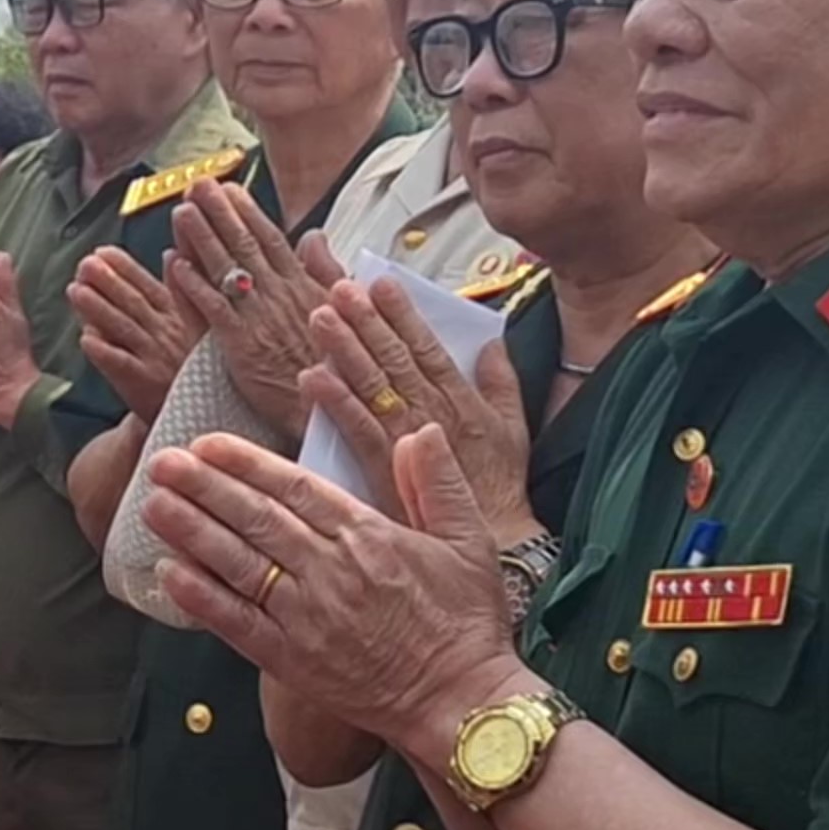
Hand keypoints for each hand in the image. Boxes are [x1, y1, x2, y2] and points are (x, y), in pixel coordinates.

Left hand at [69, 247, 199, 416]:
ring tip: (75, 290)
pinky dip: (103, 350)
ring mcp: (153, 359)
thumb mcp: (198, 323)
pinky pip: (120, 364)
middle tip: (84, 264)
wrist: (197, 414)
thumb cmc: (190, 364)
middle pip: (132, 303)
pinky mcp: (143, 384)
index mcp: (177, 317)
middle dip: (107, 281)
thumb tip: (171, 254)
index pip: (147, 286)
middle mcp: (165, 335)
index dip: (124, 268)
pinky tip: (85, 337)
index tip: (102, 252)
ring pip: (123, 328)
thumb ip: (182, 290)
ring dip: (97, 308)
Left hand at [139, 423, 517, 750]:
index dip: (247, 464)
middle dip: (204, 487)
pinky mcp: (293, 662)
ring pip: (239, 565)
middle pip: (256, 520)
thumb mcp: (470, 542)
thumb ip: (438, 484)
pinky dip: (201, 598)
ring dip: (192, 532)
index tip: (209, 444)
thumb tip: (420, 432)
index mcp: (370, 538)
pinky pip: (238, 624)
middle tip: (163, 463)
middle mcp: (331, 573)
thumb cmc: (467, 624)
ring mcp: (307, 619)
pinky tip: (169, 573)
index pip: (295, 489)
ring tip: (154, 504)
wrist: (460, 704)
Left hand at [164, 182, 340, 443]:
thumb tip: (315, 236)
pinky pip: (215, 311)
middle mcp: (279, 297)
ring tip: (182, 212)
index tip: (228, 189)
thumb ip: (324, 270)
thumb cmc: (333, 365)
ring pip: (227, 271)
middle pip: (245, 246)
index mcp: (301, 287)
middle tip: (197, 185)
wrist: (330, 410)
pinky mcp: (241, 347)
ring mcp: (259, 320)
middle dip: (220, 213)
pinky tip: (176, 265)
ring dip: (203, 239)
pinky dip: (196, 286)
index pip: (270, 240)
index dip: (247, 212)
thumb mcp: (339, 310)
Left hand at [301, 278, 536, 545]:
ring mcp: (406, 447)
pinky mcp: (383, 477)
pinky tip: (313, 378)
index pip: (428, 349)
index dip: (403, 314)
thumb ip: (503, 383)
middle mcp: (433, 418)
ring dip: (345, 350)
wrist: (494, 547)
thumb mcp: (515, 430)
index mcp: (463, 403)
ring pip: (372, 389)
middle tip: (340, 287)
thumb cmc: (501, 491)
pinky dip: (335, 405)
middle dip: (366, 321)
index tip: (381, 282)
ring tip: (321, 316)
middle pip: (394, 361)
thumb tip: (492, 341)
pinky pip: (356, 434)